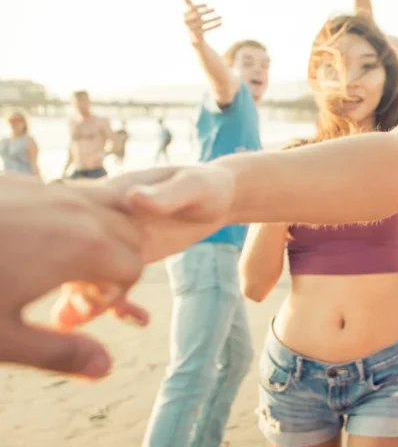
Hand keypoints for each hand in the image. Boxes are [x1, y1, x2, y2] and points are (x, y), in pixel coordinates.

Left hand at [0, 176, 145, 378]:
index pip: (133, 267)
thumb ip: (59, 353)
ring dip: (96, 236)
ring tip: (56, 265)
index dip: (113, 295)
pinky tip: (26, 245)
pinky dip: (69, 219)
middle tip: (69, 291)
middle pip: (127, 232)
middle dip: (112, 263)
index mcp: (82, 248)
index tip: (72, 312)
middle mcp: (76, 211)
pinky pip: (68, 195)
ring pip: (103, 207)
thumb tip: (104, 367)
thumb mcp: (2, 337)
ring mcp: (50, 190)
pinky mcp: (22, 181)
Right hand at [50, 164, 235, 329]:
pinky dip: (114, 307)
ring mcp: (109, 243)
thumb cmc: (206, 185)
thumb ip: (164, 195)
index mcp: (108, 197)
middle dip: (79, 287)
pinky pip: (106, 289)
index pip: (75, 226)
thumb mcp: (192, 186)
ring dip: (90, 303)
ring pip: (83, 278)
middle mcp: (100, 221)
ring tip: (120, 314)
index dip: (78, 255)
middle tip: (99, 307)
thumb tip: (134, 199)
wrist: (218, 198)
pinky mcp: (122, 262)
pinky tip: (141, 319)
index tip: (102, 279)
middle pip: (70, 258)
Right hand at [182, 0, 221, 45]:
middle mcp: (187, 22)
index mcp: (185, 15)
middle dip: (206, 11)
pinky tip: (221, 23)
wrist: (194, 37)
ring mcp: (192, 28)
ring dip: (213, 19)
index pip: (191, 8)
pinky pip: (207, 29)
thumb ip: (188, 4)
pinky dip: (214, 25)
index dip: (199, 6)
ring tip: (220, 16)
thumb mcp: (191, 13)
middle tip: (214, 9)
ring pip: (203, 22)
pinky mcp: (198, 34)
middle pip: (197, 15)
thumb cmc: (193, 21)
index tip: (207, 4)